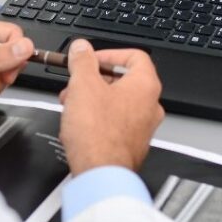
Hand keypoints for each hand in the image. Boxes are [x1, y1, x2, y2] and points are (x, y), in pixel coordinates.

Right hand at [58, 39, 163, 174]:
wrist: (100, 173)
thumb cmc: (98, 134)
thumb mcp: (83, 85)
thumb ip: (82, 61)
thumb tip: (81, 48)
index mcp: (145, 86)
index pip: (134, 56)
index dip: (110, 54)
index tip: (91, 59)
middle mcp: (150, 106)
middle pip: (123, 80)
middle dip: (94, 79)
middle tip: (77, 81)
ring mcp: (142, 127)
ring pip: (116, 102)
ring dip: (92, 98)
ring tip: (72, 103)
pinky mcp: (131, 144)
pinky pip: (114, 122)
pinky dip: (97, 117)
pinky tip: (78, 123)